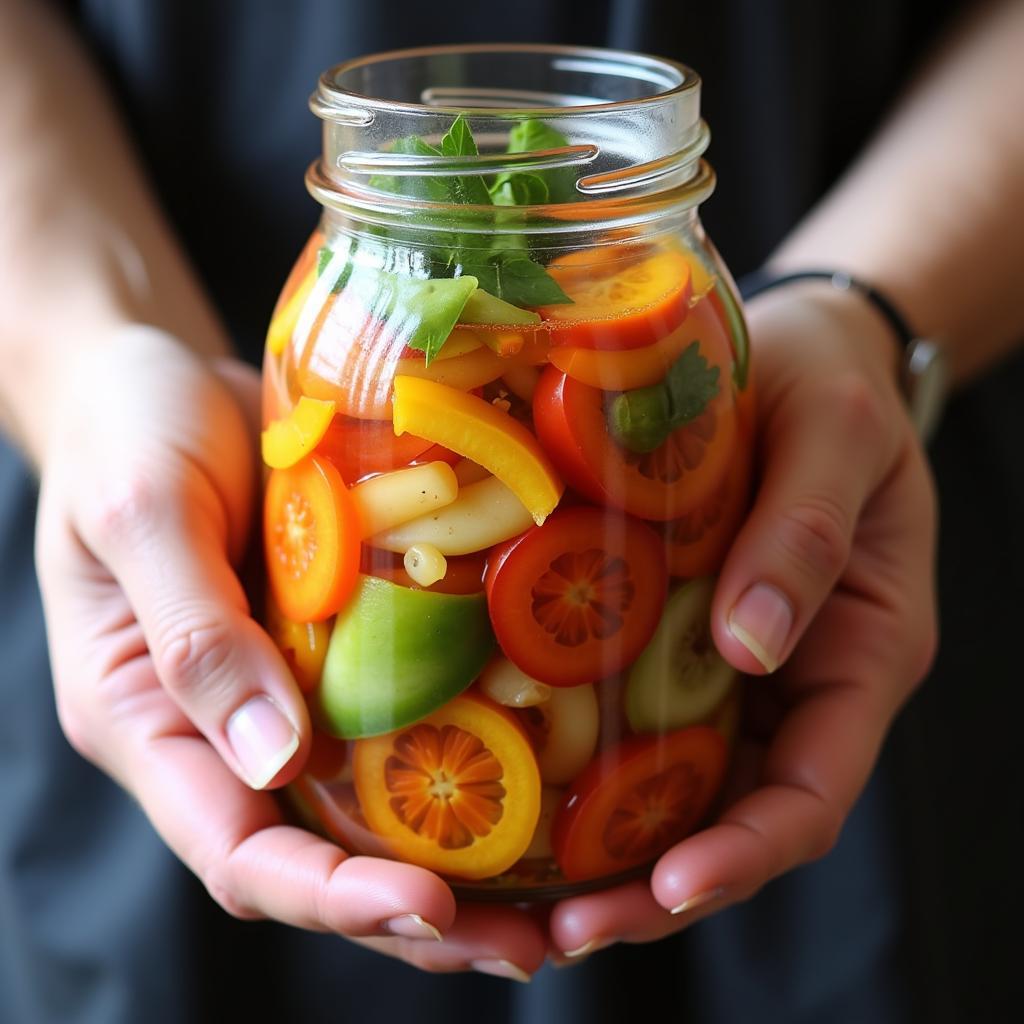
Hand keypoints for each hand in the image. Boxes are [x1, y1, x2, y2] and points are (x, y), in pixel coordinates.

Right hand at [34, 325, 545, 977]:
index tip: (430, 907)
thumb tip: (276, 759)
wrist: (149, 373)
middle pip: (311, 855)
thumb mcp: (143, 515)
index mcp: (146, 718)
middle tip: (524, 947)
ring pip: (358, 804)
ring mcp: (276, 687)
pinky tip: (531, 769)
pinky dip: (449, 759)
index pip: (236, 849)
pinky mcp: (325, 642)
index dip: (328, 896)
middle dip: (411, 914)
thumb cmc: (125, 431)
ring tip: (550, 900)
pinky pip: (387, 718)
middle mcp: (216, 725)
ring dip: (448, 859)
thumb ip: (195, 634)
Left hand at [546, 283, 937, 958]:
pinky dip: (579, 764)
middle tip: (563, 932)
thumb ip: (807, 534)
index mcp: (858, 652)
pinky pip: (627, 713)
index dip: (748, 852)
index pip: (813, 789)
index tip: (672, 886)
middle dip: (655, 885)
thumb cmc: (832, 385)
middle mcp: (788, 678)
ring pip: (672, 784)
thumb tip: (754, 648)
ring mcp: (722, 662)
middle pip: (730, 815)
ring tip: (519, 901)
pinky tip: (508, 783)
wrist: (793, 348)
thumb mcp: (838, 437)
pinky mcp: (665, 629)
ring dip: (605, 850)